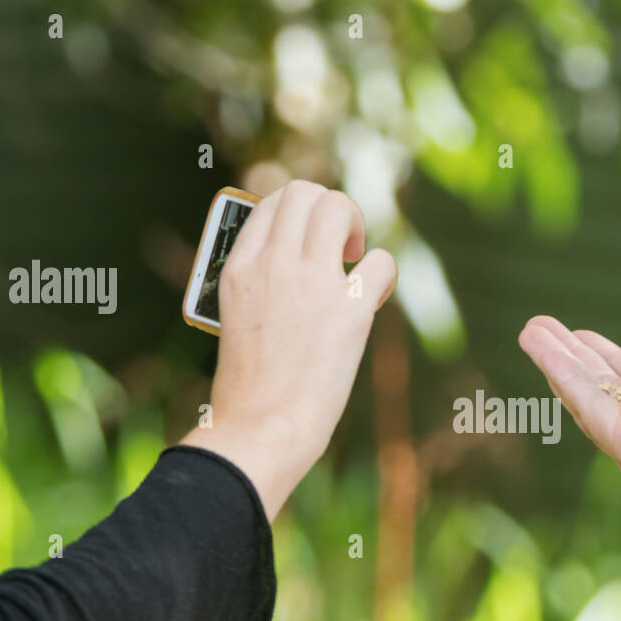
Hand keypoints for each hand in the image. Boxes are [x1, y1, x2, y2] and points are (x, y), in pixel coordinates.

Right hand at [182, 180, 397, 518]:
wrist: (261, 427)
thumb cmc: (250, 385)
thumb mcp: (237, 318)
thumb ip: (262, 281)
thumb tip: (298, 257)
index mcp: (239, 267)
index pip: (271, 202)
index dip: (299, 212)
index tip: (310, 239)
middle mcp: (273, 264)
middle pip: (305, 193)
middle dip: (330, 209)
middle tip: (338, 248)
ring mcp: (311, 283)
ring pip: (338, 207)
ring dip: (354, 226)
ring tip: (353, 261)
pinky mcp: (348, 309)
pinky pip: (382, 262)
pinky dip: (383, 274)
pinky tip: (372, 298)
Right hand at [517, 316, 620, 545]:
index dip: (612, 360)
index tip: (587, 337)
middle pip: (604, 388)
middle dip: (574, 357)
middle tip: (543, 327)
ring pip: (587, 392)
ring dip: (556, 359)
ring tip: (529, 327)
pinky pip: (586, 398)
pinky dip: (559, 368)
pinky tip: (539, 343)